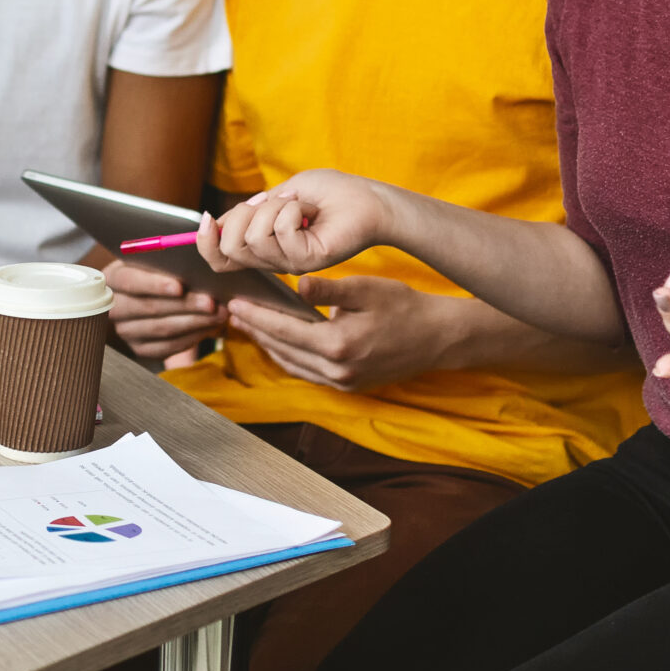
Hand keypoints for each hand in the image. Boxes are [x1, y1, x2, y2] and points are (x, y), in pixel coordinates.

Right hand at [105, 262, 226, 361]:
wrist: (146, 295)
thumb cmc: (155, 271)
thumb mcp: (153, 260)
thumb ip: (166, 259)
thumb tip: (193, 260)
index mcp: (114, 279)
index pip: (129, 281)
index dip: (154, 284)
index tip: (180, 286)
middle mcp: (116, 307)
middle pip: (149, 308)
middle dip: (184, 305)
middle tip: (211, 302)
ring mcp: (127, 331)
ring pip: (162, 329)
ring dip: (195, 322)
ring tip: (219, 314)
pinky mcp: (142, 349)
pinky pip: (168, 347)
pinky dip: (192, 337)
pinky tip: (210, 327)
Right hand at [199, 171, 394, 278]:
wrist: (367, 199)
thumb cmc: (328, 192)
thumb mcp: (278, 195)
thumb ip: (248, 211)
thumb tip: (213, 222)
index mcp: (262, 246)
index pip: (219, 258)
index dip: (204, 242)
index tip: (206, 219)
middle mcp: (272, 259)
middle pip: (228, 248)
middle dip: (242, 214)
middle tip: (273, 202)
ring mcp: (289, 263)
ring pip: (252, 238)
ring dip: (274, 208)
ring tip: (299, 205)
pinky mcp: (307, 260)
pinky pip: (281, 232)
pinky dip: (293, 210)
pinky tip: (310, 211)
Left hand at [226, 274, 458, 391]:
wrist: (437, 338)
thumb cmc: (404, 306)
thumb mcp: (366, 290)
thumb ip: (329, 289)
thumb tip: (295, 285)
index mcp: (338, 346)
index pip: (284, 330)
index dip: (256, 317)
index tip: (235, 304)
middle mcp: (336, 371)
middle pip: (282, 350)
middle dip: (255, 330)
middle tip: (232, 312)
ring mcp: (342, 383)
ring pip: (292, 364)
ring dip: (268, 345)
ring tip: (248, 325)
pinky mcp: (348, 385)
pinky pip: (307, 372)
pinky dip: (288, 357)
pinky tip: (278, 342)